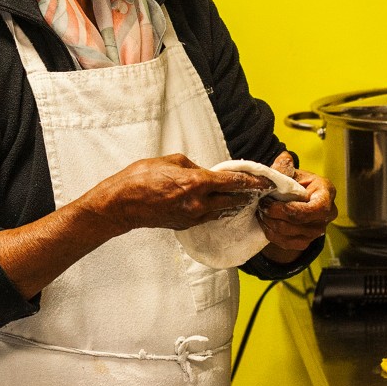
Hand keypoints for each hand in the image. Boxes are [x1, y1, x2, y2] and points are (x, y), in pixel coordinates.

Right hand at [81, 153, 273, 235]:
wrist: (121, 204)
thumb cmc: (140, 178)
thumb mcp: (169, 161)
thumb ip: (192, 166)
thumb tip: (204, 171)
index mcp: (196, 183)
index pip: (233, 183)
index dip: (252, 181)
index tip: (265, 180)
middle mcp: (198, 203)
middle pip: (233, 200)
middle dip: (248, 194)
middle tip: (260, 189)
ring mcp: (192, 217)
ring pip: (222, 211)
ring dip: (234, 204)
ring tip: (245, 197)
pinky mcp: (185, 225)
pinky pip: (208, 216)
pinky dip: (217, 209)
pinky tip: (220, 204)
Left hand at [258, 155, 337, 262]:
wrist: (294, 201)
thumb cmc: (294, 183)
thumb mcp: (290, 172)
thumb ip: (285, 166)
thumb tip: (284, 158)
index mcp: (326, 193)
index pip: (315, 208)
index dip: (290, 208)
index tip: (268, 201)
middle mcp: (327, 215)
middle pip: (299, 222)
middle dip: (275, 214)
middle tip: (260, 205)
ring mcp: (317, 231)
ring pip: (290, 233)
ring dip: (270, 224)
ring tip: (260, 212)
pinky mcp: (306, 242)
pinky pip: (286, 243)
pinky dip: (272, 234)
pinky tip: (265, 223)